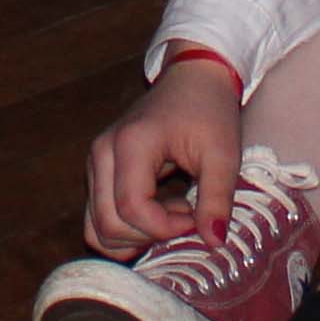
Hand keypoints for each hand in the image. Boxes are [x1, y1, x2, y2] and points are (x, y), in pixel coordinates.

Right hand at [82, 55, 249, 256]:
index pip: (132, 209)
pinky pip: (99, 218)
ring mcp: (96, 163)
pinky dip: (126, 230)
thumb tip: (213, 243)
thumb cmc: (209, 109)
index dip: (165, 228)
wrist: (193, 77)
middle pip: (108, 224)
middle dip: (150, 236)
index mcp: (130, 144)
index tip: (196, 218)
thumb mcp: (223, 154)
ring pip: (97, 227)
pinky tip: (158, 216)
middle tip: (186, 218)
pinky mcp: (99, 171)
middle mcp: (102, 153)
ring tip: (172, 217)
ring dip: (136, 238)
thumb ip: (217, 199)